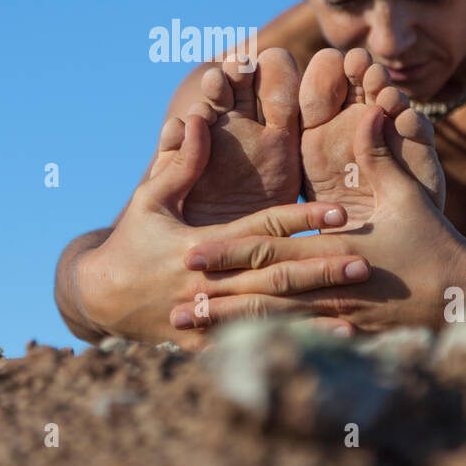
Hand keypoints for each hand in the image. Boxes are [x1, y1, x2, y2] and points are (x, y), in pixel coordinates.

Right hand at [77, 112, 372, 349]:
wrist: (99, 297)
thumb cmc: (130, 240)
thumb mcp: (150, 198)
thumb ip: (180, 163)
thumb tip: (199, 120)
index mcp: (199, 245)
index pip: (260, 229)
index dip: (300, 220)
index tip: (339, 213)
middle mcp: (208, 284)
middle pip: (274, 275)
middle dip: (320, 270)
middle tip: (365, 263)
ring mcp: (207, 318)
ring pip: (270, 315)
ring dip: (314, 314)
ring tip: (358, 311)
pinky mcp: (208, 343)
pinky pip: (256, 345)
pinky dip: (292, 344)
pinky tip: (326, 344)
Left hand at [172, 105, 465, 333]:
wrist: (465, 297)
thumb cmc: (433, 240)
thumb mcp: (407, 193)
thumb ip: (380, 155)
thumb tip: (370, 109)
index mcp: (336, 250)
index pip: (271, 250)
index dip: (229, 252)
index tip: (190, 253)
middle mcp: (330, 287)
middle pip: (261, 295)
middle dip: (215, 301)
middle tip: (172, 306)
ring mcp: (337, 318)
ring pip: (272, 326)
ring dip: (228, 329)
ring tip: (188, 332)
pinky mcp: (344, 338)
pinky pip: (294, 347)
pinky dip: (260, 350)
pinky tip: (231, 355)